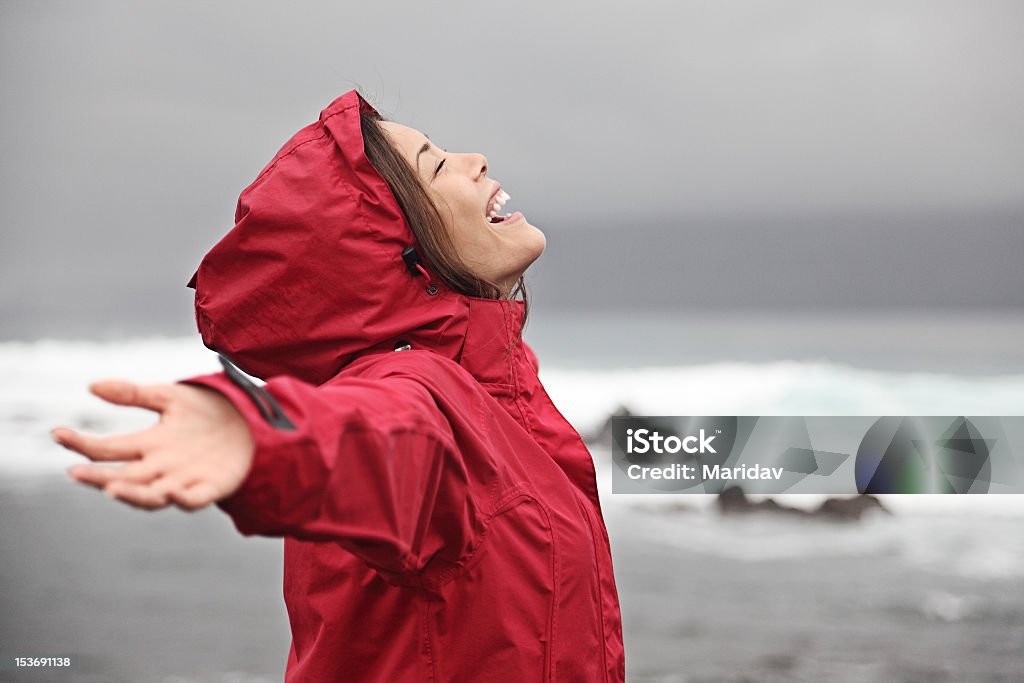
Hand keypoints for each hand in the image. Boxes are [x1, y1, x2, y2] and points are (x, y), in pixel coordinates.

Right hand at [53, 380, 255, 510]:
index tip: (58, 433)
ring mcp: (184, 479)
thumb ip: (133, 393)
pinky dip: (182, 499)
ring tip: (112, 488)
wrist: (252, 420)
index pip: (108, 449)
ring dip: (133, 494)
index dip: (82, 444)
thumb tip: (91, 385)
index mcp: (148, 444)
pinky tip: (172, 492)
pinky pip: (194, 500)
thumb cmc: (207, 410)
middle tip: (75, 473)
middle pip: (123, 477)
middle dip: (98, 477)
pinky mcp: (211, 488)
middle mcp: (160, 466)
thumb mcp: (170, 396)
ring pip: (151, 495)